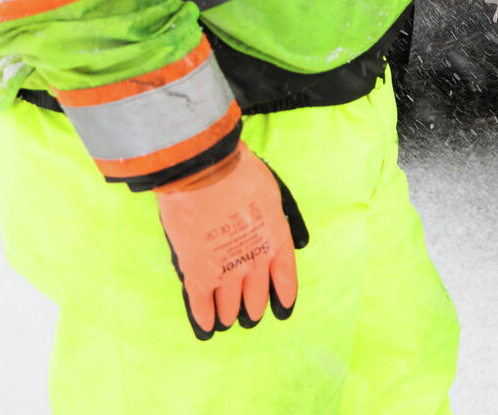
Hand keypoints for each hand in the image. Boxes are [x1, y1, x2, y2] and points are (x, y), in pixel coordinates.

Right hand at [154, 146, 308, 339]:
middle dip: (253, 307)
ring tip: (229, 321)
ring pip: (230, 305)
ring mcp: (225, 270)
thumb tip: (300, 243)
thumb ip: (285, 220)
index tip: (283, 309)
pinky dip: (204, 318)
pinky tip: (207, 327)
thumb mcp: (276, 194)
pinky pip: (202, 304)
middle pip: (256, 296)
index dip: (284, 296)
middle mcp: (255, 262)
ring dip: (230, 315)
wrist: (205, 171)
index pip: (286, 279)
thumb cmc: (242, 174)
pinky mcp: (197, 272)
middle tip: (250, 316)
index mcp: (277, 242)